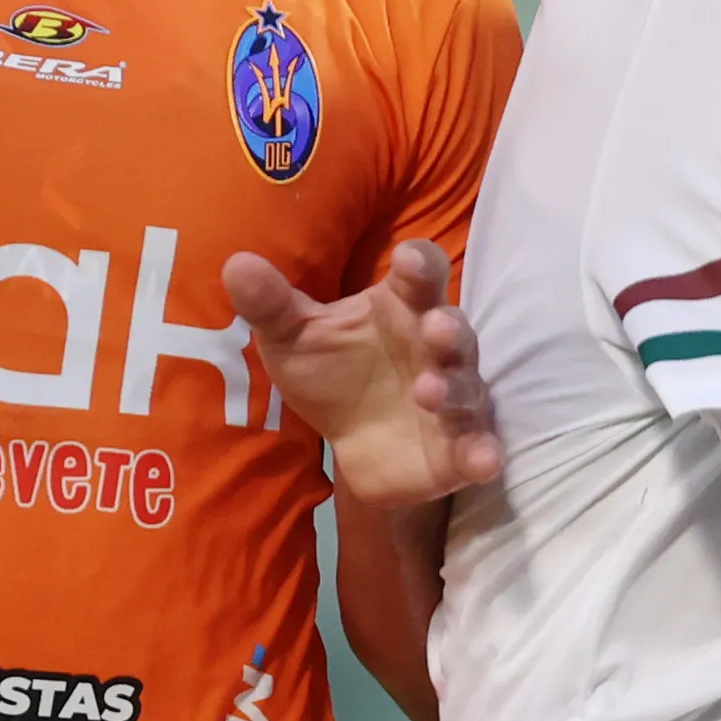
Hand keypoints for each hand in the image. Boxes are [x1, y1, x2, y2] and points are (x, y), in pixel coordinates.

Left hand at [220, 239, 499, 506]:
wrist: (349, 439)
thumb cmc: (332, 370)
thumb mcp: (293, 338)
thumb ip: (271, 304)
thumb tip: (236, 265)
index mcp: (402, 307)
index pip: (421, 274)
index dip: (420, 265)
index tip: (408, 259)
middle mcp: (436, 348)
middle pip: (455, 330)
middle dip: (449, 328)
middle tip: (435, 327)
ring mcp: (454, 398)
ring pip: (467, 388)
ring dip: (455, 388)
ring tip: (429, 393)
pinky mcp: (459, 448)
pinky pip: (479, 448)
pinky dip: (484, 453)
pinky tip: (484, 460)